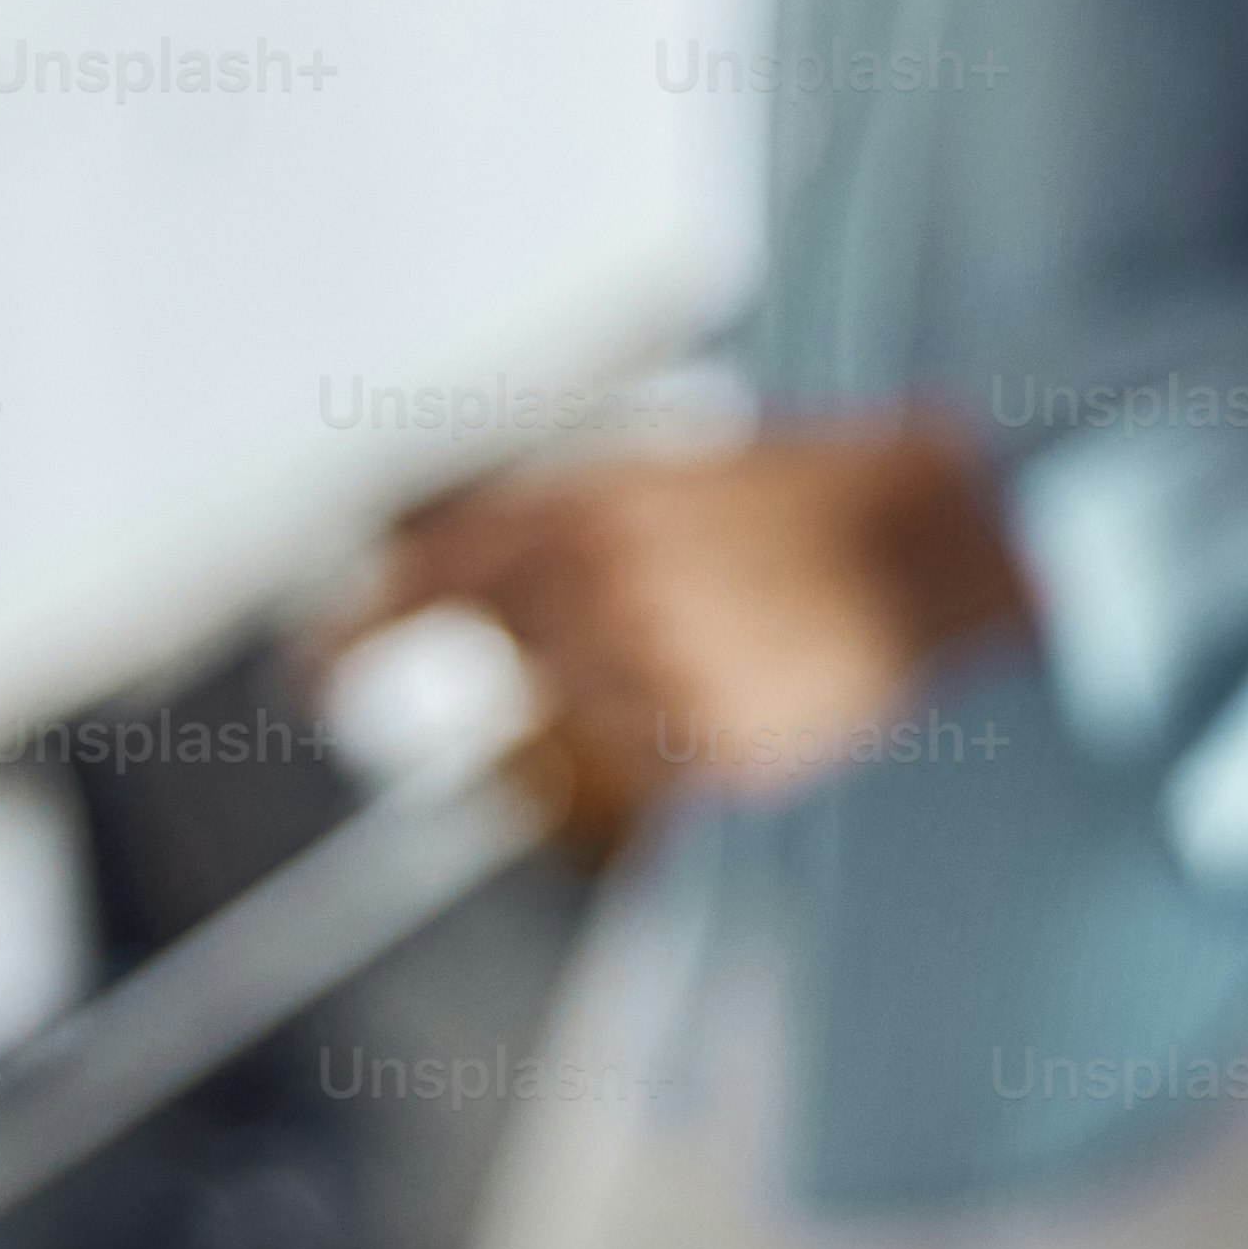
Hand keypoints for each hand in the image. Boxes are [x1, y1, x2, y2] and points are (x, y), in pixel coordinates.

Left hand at [347, 419, 1038, 845]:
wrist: (935, 540)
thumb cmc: (809, 492)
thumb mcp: (673, 471)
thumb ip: (565, 531)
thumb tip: (476, 600)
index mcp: (585, 507)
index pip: (427, 582)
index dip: (354, 637)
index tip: (311, 679)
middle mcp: (599, 596)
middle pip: (510, 664)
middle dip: (555, 653)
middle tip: (646, 619)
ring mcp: (651, 681)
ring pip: (570, 731)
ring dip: (617, 702)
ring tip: (717, 643)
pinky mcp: (704, 752)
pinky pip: (641, 777)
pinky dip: (674, 741)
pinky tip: (747, 678)